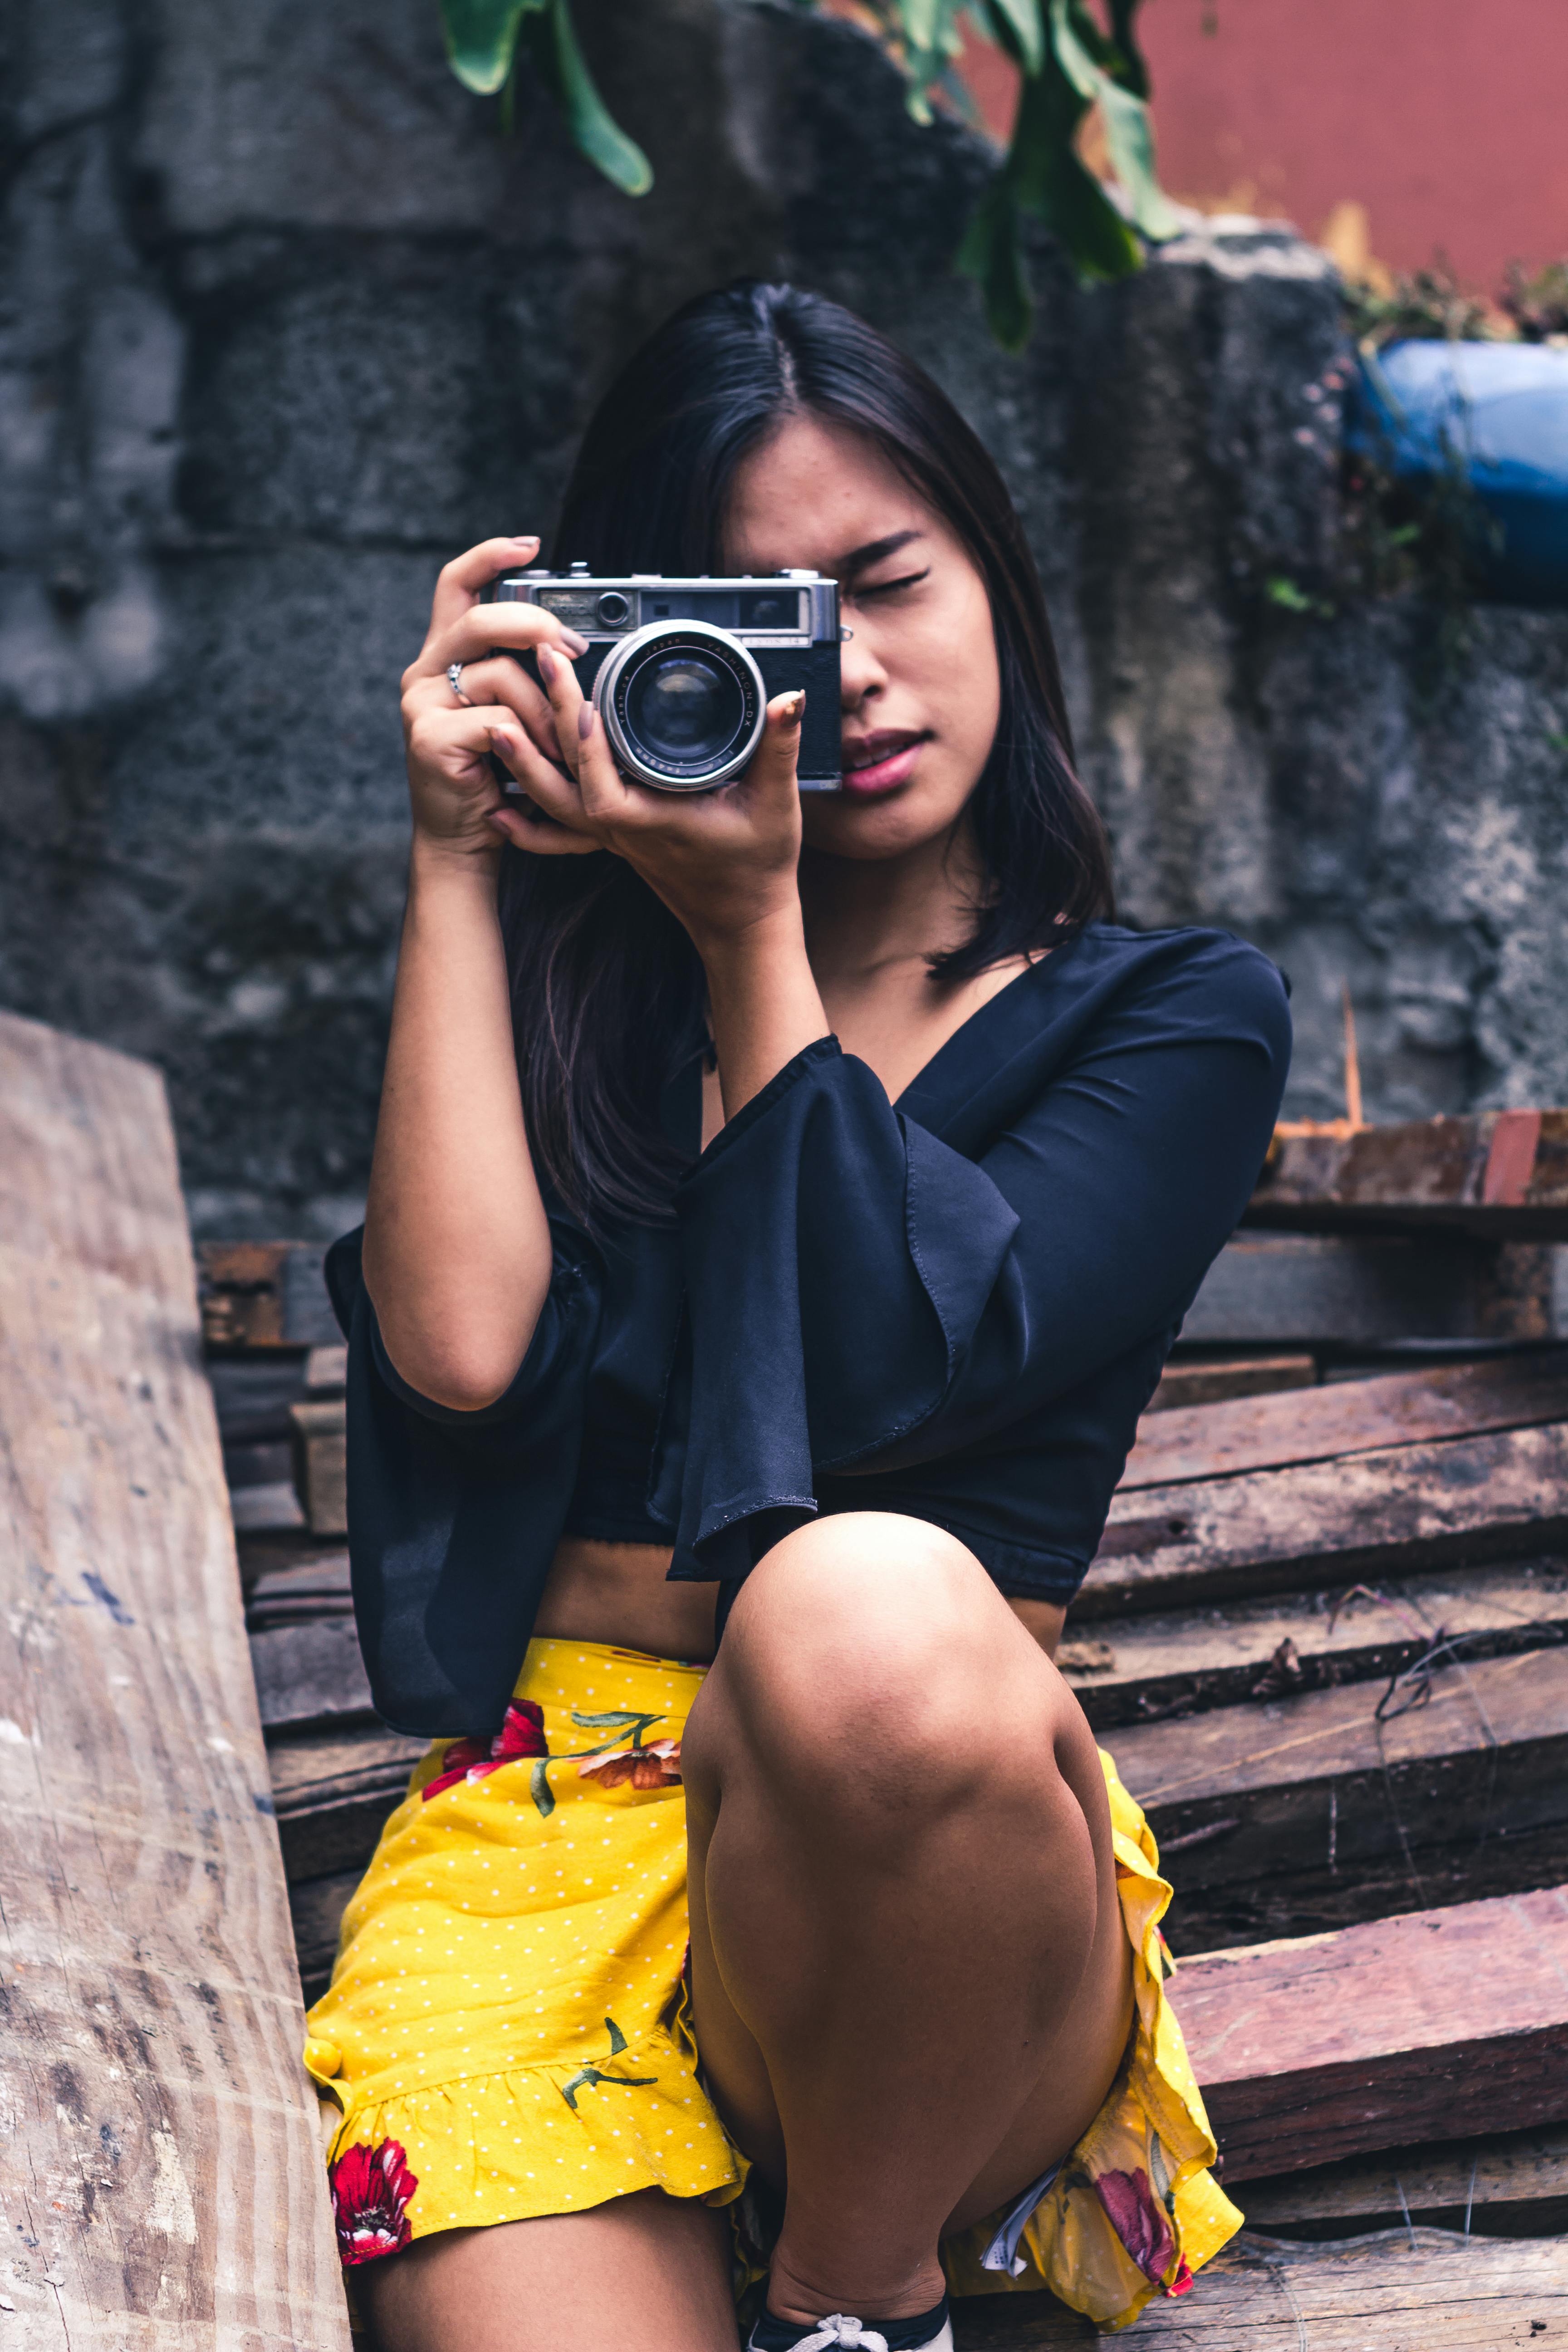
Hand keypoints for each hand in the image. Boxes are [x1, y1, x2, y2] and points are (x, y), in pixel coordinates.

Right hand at [398, 535, 602, 860]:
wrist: (463, 839)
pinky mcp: (430, 739)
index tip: (531, 546)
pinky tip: (536, 763)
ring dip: (545, 710)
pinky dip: (530, 742)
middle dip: (538, 628)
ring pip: (500, 675)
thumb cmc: (497, 777)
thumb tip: (565, 639)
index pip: (456, 585)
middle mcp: (423, 673)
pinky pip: (498, 721)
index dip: (490, 556)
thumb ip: (521, 672)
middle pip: (482, 619)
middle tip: (574, 652)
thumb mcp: (512, 713)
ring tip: (560, 743)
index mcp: (443, 657)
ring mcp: (420, 705)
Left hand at [487, 636, 807, 950]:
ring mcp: (613, 836)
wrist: (744, 922)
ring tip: (495, 717)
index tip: (578, 695)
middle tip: (535, 662)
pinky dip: (528, 819)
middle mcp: (621, 828)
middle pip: (564, 776)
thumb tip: (788, 700)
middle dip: (544, 718)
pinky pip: (560, 825)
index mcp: (651, 819)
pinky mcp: (615, 838)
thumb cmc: (757, 870)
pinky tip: (501, 807)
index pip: (600, 779)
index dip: (584, 739)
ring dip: (523, 760)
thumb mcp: (776, 804)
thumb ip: (780, 748)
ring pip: (552, 800)